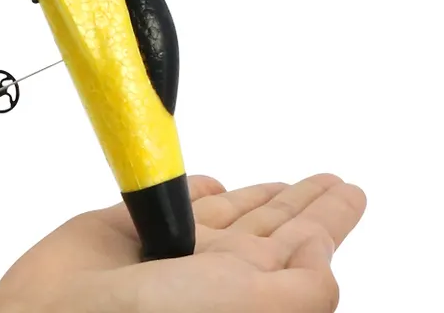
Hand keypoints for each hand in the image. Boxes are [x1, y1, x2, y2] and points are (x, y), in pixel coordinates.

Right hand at [0, 174, 365, 312]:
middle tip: (329, 180)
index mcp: (252, 288)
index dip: (330, 216)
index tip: (350, 190)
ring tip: (286, 182)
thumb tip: (323, 254)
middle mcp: (217, 269)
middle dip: (302, 202)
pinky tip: (211, 183)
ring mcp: (174, 246)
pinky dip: (194, 188)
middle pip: (274, 225)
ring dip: (259, 194)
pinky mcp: (130, 225)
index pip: (306, 245)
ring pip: (229, 211)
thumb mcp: (250, 306)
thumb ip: (301, 286)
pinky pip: (172, 200)